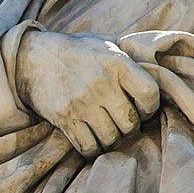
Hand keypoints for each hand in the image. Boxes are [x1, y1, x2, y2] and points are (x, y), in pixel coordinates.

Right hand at [14, 31, 160, 155]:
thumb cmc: (77, 52)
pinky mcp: (64, 118)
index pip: (150, 94)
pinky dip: (92, 148)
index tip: (142, 110)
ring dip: (111, 140)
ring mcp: (82, 102)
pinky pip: (88, 147)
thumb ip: (132, 54)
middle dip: (129, 128)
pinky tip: (91, 139)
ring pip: (111, 138)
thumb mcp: (106, 43)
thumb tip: (159, 64)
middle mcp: (101, 83)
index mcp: (117, 62)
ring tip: (107, 132)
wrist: (34, 59)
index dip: (150, 108)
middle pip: (130, 123)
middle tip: (122, 124)